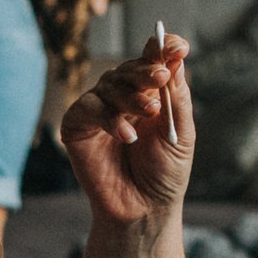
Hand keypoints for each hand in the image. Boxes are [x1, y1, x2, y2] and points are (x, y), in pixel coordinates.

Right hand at [61, 30, 192, 224]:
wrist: (144, 209)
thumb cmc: (164, 174)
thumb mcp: (180, 132)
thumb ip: (176, 96)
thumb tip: (175, 55)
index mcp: (150, 93)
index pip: (154, 59)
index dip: (164, 48)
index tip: (179, 47)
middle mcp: (123, 96)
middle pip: (130, 68)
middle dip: (147, 70)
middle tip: (160, 77)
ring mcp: (99, 109)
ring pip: (109, 84)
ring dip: (130, 96)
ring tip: (149, 113)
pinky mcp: (77, 126)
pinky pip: (88, 108)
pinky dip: (108, 118)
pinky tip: (126, 135)